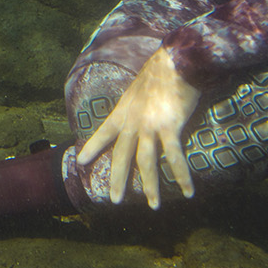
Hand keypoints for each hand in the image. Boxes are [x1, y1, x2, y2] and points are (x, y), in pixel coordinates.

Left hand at [75, 47, 199, 208]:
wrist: (175, 62)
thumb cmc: (161, 72)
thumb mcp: (139, 89)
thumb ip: (136, 104)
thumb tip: (138, 112)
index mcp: (123, 111)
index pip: (103, 132)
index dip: (92, 147)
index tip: (80, 161)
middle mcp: (132, 121)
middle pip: (122, 156)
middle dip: (118, 179)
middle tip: (114, 200)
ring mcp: (149, 126)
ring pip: (147, 163)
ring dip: (152, 187)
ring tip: (153, 205)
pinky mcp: (169, 128)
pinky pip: (175, 158)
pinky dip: (182, 176)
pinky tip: (187, 191)